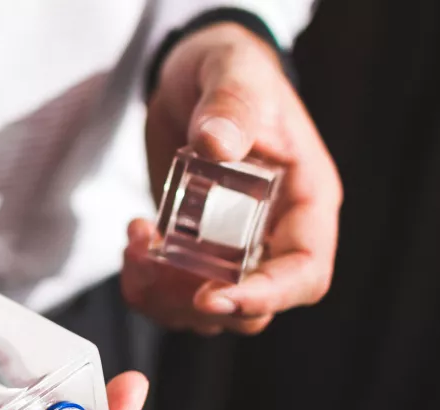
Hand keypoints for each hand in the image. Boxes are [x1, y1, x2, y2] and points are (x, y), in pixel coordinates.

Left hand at [125, 23, 341, 334]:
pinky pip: (176, 290)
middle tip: (155, 264)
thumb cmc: (231, 70)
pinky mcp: (195, 245)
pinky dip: (148, 283)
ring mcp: (234, 244)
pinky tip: (134, 239)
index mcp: (305, 201)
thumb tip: (216, 144)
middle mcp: (275, 232)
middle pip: (255, 307)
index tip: (212, 296)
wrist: (192, 74)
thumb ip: (231, 108)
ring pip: (210, 308)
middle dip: (200, 302)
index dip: (265, 297)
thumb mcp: (235, 76)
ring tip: (137, 244)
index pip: (305, 273)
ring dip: (165, 296)